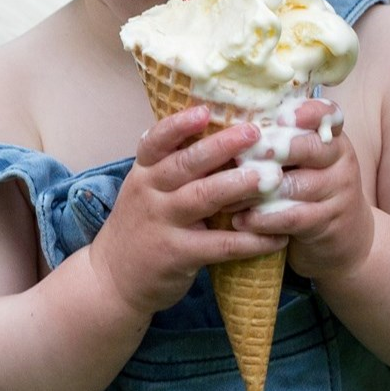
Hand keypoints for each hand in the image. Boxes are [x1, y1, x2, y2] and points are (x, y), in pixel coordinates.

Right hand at [86, 105, 286, 316]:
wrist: (112, 279)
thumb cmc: (140, 226)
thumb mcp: (146, 191)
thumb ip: (173, 168)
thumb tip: (223, 136)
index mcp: (144, 172)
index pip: (156, 141)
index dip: (179, 125)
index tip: (205, 111)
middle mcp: (149, 192)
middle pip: (185, 164)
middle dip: (221, 146)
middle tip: (254, 133)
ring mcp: (162, 223)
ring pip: (202, 198)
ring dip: (239, 185)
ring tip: (272, 177)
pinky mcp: (177, 255)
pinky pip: (219, 245)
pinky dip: (251, 240)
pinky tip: (277, 237)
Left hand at [232, 99, 374, 281]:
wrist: (347, 237)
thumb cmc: (310, 188)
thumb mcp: (303, 161)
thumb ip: (279, 141)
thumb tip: (230, 126)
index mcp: (332, 137)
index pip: (327, 115)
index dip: (308, 112)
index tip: (282, 118)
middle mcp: (340, 160)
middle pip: (310, 148)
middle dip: (274, 149)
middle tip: (240, 155)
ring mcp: (339, 191)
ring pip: (296, 185)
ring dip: (257, 191)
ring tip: (226, 196)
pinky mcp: (330, 222)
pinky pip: (294, 217)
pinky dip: (264, 219)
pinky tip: (241, 220)